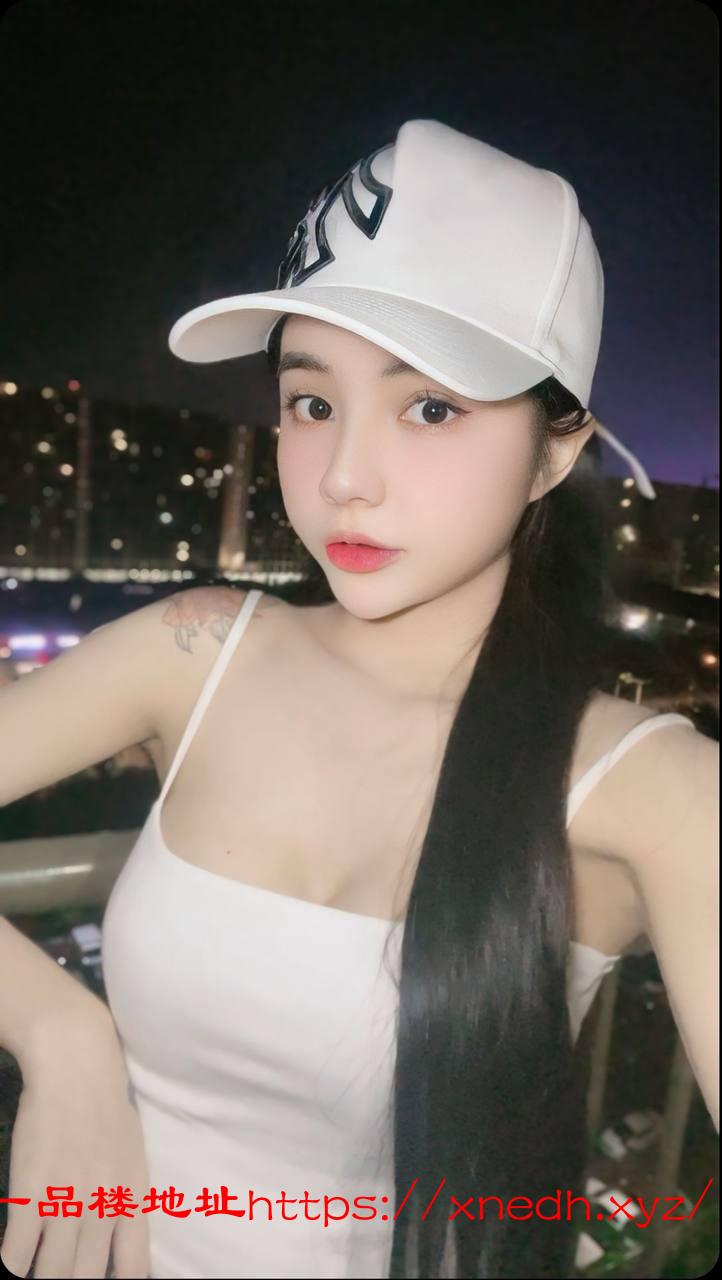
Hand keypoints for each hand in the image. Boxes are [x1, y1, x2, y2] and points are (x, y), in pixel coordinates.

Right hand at [1, 1014, 150, 1277]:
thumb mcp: (131, 1155)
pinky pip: (16, 1253)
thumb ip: (124, 1197)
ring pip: (52, 1273)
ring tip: (38, 1276)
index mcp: (132, 1199)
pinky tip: (12, 1267)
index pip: (134, 1268)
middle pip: (87, 1277)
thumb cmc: (107, 1105)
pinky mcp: (31, 1193)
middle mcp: (103, 1208)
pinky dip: (13, 1268)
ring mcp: (66, 1202)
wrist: (78, 1066)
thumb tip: (119, 1232)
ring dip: (43, 1279)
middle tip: (65, 1279)